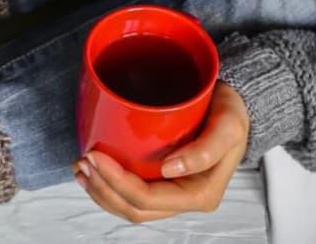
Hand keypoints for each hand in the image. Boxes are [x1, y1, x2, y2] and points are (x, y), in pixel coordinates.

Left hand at [73, 82, 249, 222]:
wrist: (234, 106)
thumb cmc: (231, 113)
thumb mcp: (229, 125)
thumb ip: (207, 148)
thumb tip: (170, 169)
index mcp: (200, 193)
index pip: (148, 198)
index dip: (117, 182)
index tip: (95, 155)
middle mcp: (184, 199)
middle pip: (134, 208)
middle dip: (102, 188)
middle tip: (83, 160)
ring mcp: (172, 194)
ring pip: (129, 207)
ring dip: (100, 191)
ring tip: (81, 168)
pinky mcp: (162, 183)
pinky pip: (131, 196)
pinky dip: (107, 187)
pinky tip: (93, 172)